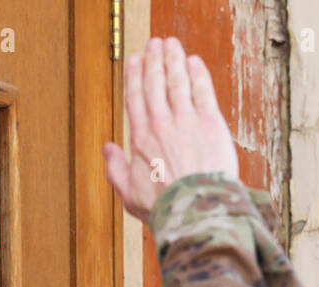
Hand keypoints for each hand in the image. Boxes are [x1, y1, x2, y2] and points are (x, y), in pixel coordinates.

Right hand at [103, 36, 238, 220]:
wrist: (194, 210)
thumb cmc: (163, 208)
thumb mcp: (128, 193)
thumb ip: (115, 169)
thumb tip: (107, 150)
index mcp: (141, 139)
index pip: (135, 98)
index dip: (135, 76)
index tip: (135, 60)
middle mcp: (161, 124)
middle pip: (156, 83)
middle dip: (154, 60)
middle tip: (155, 44)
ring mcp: (187, 121)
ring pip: (178, 81)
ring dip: (174, 59)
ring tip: (173, 45)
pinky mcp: (211, 123)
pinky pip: (203, 91)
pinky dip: (198, 73)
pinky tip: (194, 62)